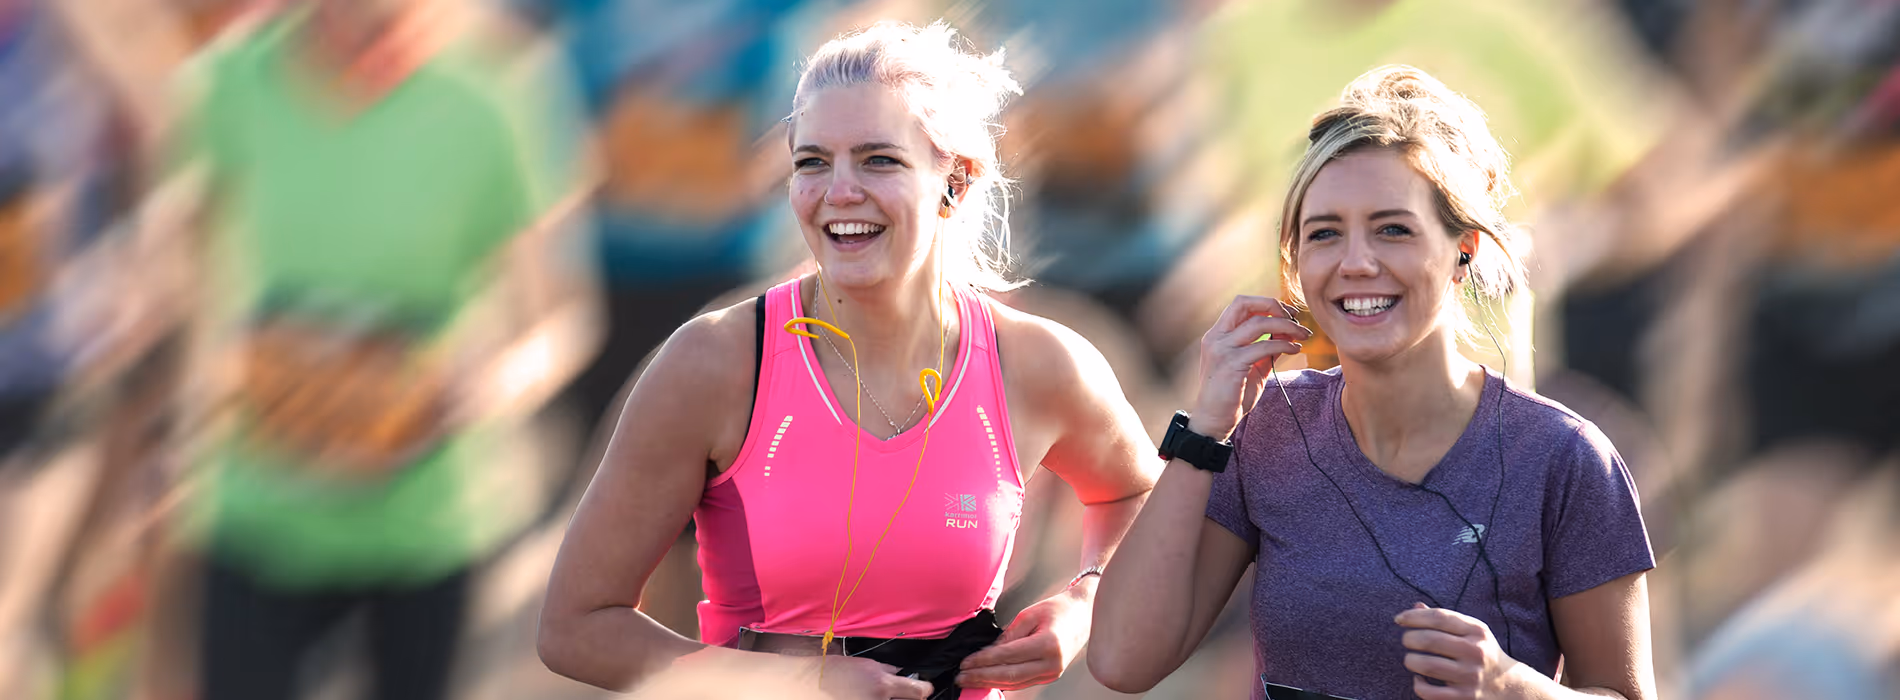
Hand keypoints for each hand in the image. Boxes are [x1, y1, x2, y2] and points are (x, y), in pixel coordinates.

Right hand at [803, 654, 931, 699]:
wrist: (806, 685)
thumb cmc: (831, 672)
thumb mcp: (863, 664)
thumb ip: (885, 671)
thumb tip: (900, 675)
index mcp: (881, 685)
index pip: (919, 692)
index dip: (924, 689)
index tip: (924, 688)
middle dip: (908, 697)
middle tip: (898, 692)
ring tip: (873, 693)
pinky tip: (863, 696)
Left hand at [956, 587, 1092, 689]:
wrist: (1083, 614)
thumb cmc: (1059, 609)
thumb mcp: (1029, 614)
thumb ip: (1008, 635)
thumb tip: (988, 652)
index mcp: (1048, 645)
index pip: (1008, 656)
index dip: (984, 661)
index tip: (965, 662)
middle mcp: (1052, 664)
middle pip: (1010, 675)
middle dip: (982, 677)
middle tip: (961, 676)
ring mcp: (1052, 673)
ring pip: (1015, 683)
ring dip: (990, 683)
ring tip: (970, 680)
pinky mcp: (1050, 676)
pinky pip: (1023, 682)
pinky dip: (1003, 682)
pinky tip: (988, 680)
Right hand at [1191, 295, 1308, 440]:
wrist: (1214, 420)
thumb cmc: (1231, 395)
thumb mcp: (1251, 367)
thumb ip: (1265, 349)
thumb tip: (1287, 334)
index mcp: (1218, 335)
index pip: (1241, 305)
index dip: (1266, 304)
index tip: (1287, 315)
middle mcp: (1216, 337)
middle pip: (1244, 303)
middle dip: (1273, 305)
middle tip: (1294, 318)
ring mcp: (1222, 349)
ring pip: (1258, 323)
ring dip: (1286, 326)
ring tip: (1302, 335)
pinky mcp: (1231, 364)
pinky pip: (1263, 346)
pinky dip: (1283, 344)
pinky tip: (1295, 349)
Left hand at [1395, 603, 1528, 699]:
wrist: (1508, 686)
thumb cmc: (1481, 653)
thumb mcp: (1471, 632)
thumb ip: (1444, 620)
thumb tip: (1415, 607)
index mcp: (1477, 631)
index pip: (1440, 617)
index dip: (1414, 616)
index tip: (1399, 619)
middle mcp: (1475, 652)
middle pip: (1430, 640)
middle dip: (1409, 638)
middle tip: (1407, 641)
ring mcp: (1470, 677)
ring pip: (1426, 665)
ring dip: (1410, 660)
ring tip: (1412, 659)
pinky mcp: (1463, 697)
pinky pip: (1428, 691)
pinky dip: (1417, 684)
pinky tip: (1420, 678)